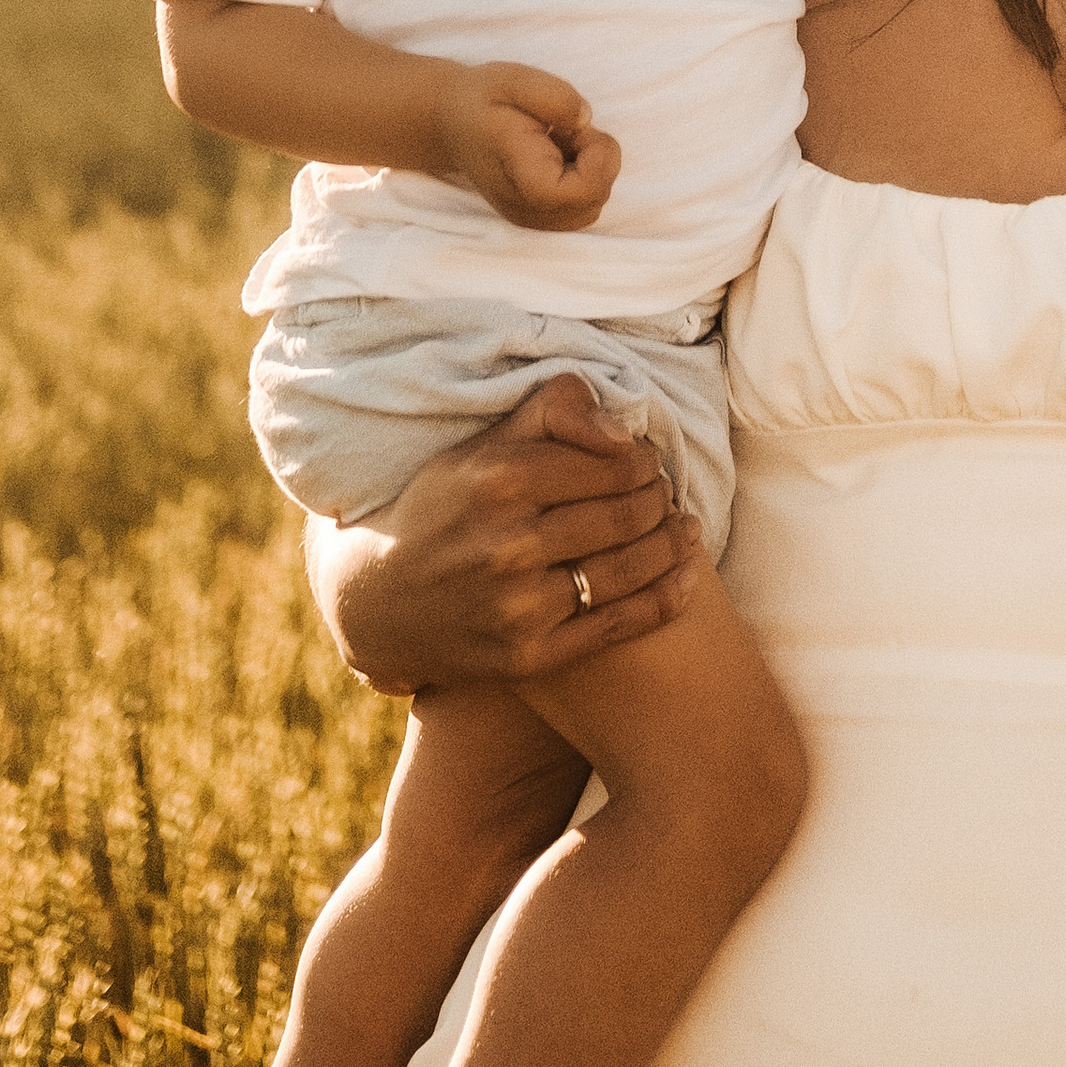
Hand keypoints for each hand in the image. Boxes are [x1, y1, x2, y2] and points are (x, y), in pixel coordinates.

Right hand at [306, 377, 700, 693]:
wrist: (378, 603)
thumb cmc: (444, 509)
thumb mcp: (480, 445)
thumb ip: (554, 410)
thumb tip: (624, 428)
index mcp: (499, 479)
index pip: (614, 462)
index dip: (645, 460)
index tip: (646, 463)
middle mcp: (508, 543)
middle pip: (626, 513)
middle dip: (659, 499)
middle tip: (664, 495)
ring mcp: (519, 606)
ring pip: (629, 567)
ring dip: (672, 545)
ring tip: (684, 529)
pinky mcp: (528, 656)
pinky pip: (618, 624)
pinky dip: (665, 598)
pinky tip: (687, 577)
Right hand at [433, 62, 621, 230]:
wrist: (449, 122)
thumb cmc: (482, 99)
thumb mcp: (514, 80)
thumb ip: (555, 97)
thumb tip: (586, 121)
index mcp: (520, 175)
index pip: (581, 191)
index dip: (598, 159)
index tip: (574, 129)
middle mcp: (524, 208)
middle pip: (593, 201)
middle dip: (597, 160)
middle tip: (565, 131)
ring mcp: (529, 218)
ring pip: (590, 208)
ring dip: (591, 171)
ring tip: (560, 143)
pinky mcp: (535, 217)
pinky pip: (579, 209)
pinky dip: (582, 182)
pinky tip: (559, 158)